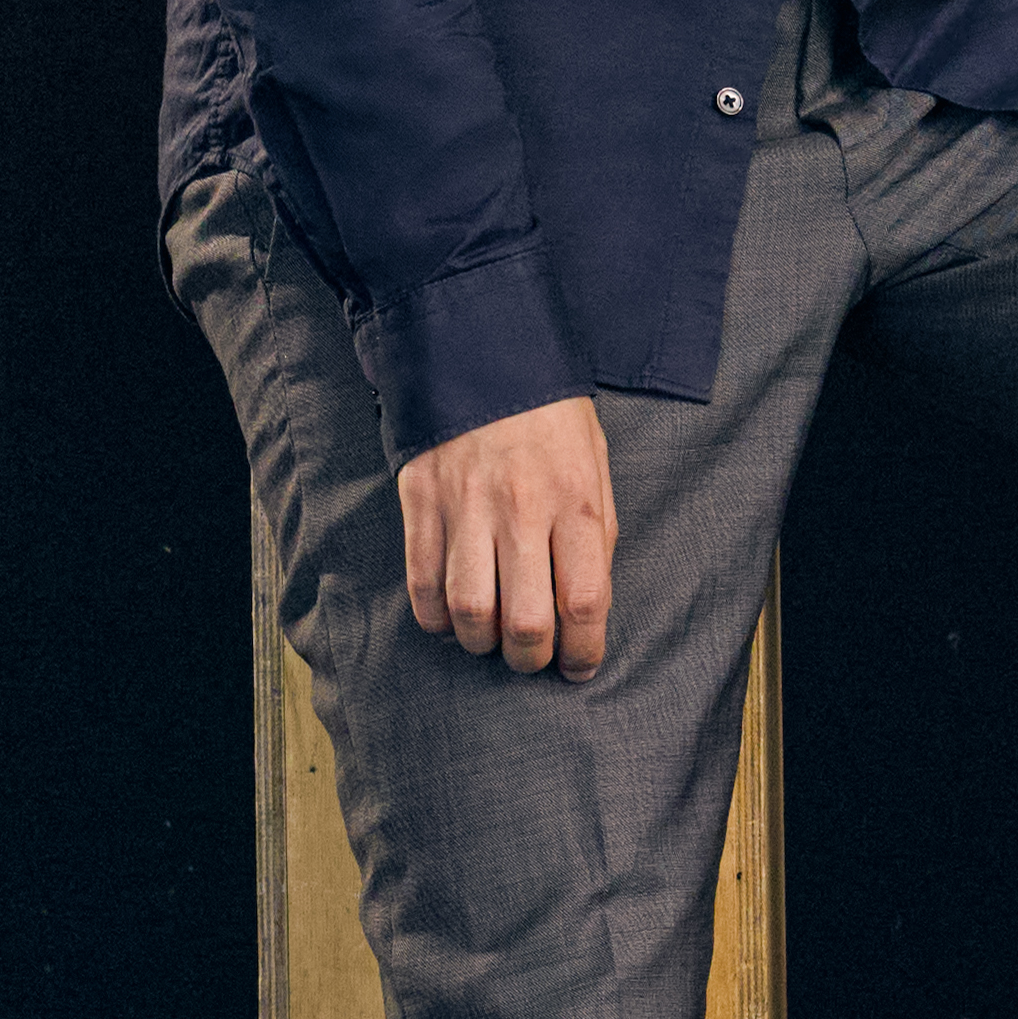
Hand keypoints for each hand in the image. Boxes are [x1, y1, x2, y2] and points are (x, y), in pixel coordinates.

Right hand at [397, 393, 618, 680]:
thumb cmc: (551, 419)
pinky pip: (422, 585)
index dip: (584, 650)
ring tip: (492, 638)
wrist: (485, 352)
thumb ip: (593, 537)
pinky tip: (451, 617)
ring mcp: (465, 507)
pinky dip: (435, 618)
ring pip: (468, 612)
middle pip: (524, 621)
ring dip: (482, 643)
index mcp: (576, 500)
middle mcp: (521, 509)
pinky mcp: (422, 503)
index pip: (584, 601)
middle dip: (531, 658)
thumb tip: (586, 608)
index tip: (580, 665)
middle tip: (532, 656)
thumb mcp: (595, 467)